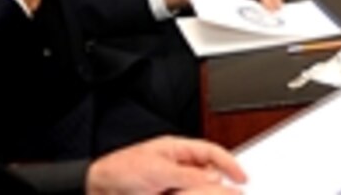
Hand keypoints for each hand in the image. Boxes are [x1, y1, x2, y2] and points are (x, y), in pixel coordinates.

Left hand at [86, 136, 245, 193]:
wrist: (98, 189)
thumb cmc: (122, 170)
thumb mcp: (158, 170)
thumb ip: (187, 174)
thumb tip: (214, 178)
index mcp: (177, 150)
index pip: (211, 152)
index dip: (230, 163)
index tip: (242, 176)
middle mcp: (177, 166)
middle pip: (208, 172)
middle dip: (222, 181)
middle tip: (235, 192)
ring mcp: (172, 183)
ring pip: (199, 189)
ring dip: (207, 194)